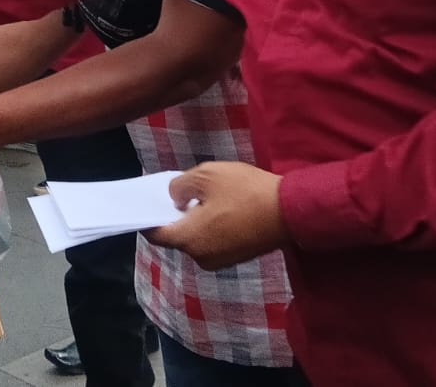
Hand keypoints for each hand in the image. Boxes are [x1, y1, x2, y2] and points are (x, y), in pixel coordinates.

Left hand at [146, 161, 288, 270]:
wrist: (290, 210)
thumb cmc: (244, 191)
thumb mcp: (206, 175)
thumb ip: (180, 186)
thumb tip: (175, 198)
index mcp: (189, 239)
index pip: (156, 235)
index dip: (148, 219)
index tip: (146, 205)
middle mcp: (201, 257)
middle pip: (178, 236)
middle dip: (176, 216)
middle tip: (182, 192)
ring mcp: (220, 260)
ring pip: (197, 239)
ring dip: (196, 221)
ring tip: (206, 196)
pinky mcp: (237, 257)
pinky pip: (213, 241)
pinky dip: (211, 227)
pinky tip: (222, 207)